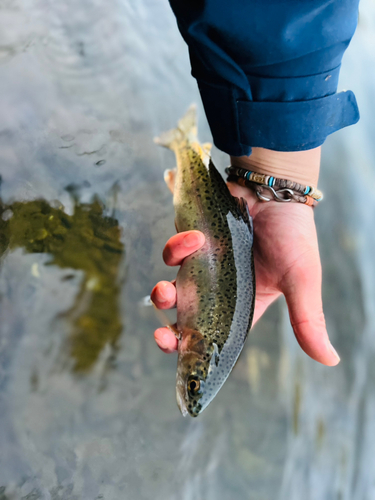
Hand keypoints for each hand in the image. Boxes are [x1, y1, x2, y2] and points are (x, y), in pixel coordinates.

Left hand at [151, 183, 339, 365]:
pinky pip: (174, 252)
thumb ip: (307, 320)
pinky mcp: (192, 241)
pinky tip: (195, 238)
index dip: (194, 349)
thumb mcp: (301, 281)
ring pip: (173, 285)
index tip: (180, 355)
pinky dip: (178, 247)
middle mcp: (218, 288)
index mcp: (242, 304)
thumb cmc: (294, 236)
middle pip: (185, 317)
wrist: (277, 191)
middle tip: (163, 333)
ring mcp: (203, 265)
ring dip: (164, 291)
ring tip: (171, 282)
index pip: (214, 335)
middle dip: (169, 328)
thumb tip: (331, 360)